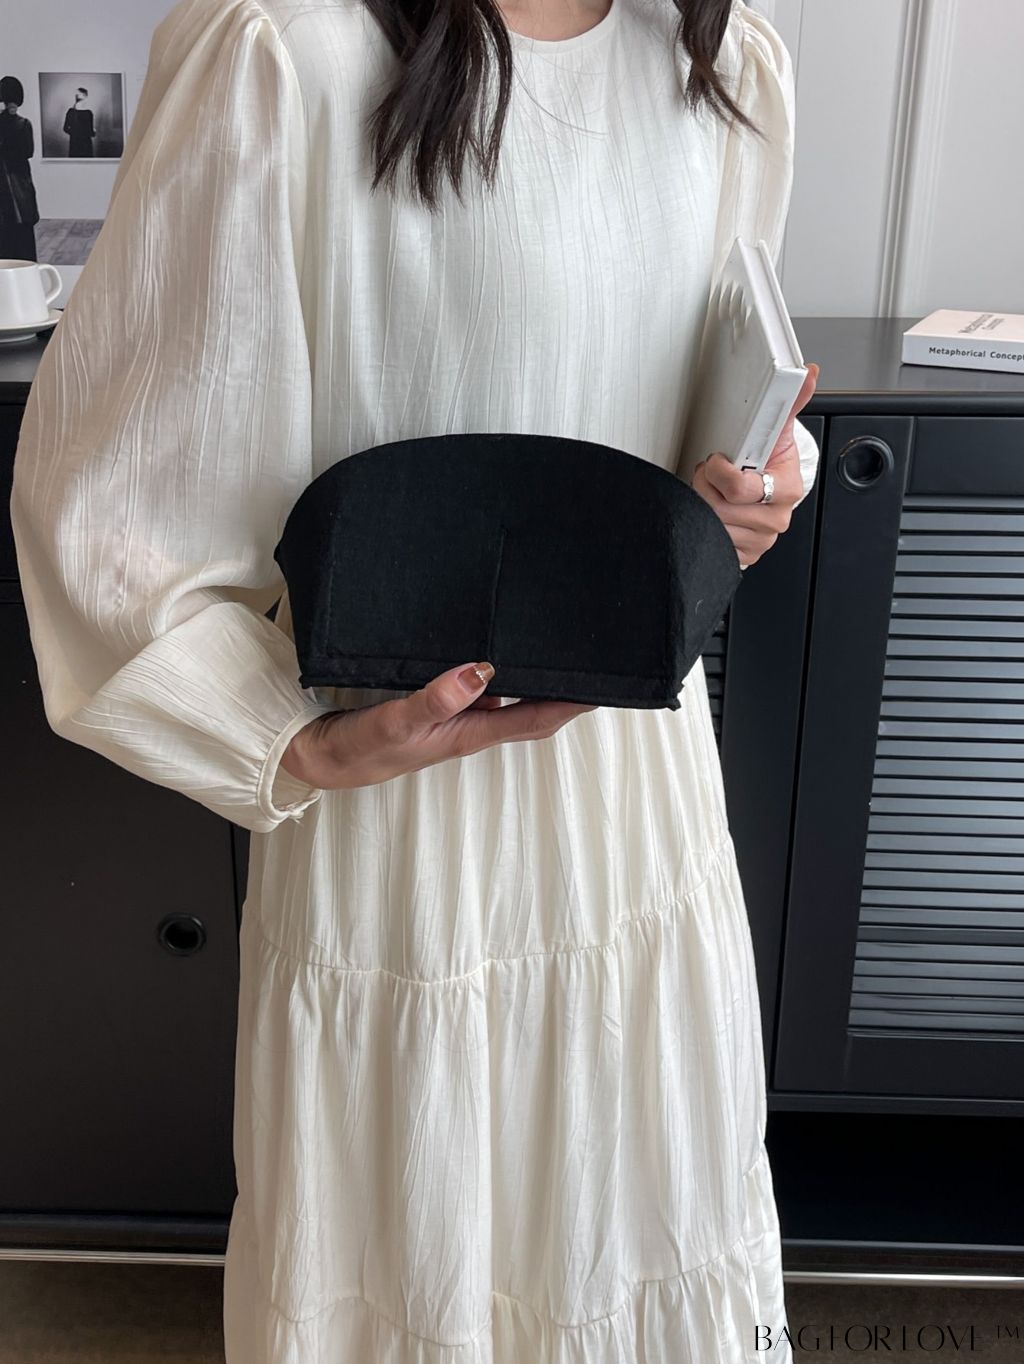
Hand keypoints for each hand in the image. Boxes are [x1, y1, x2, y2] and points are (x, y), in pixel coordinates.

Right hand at [279, 661, 597, 790]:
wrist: (326, 758)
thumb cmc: (362, 748)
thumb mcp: (397, 722)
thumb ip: (436, 699)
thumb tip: (481, 672)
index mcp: (471, 733)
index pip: (536, 719)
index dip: (573, 704)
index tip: (605, 686)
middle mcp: (472, 726)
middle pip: (532, 707)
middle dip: (564, 689)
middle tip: (593, 656)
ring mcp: (457, 718)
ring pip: (508, 696)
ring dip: (533, 677)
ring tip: (557, 645)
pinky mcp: (440, 708)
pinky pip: (480, 688)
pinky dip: (498, 671)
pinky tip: (499, 649)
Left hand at [692, 362, 819, 568]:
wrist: (773, 487)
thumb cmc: (770, 460)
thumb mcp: (776, 429)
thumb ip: (786, 402)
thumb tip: (807, 374)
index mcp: (786, 489)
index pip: (739, 487)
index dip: (719, 471)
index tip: (718, 460)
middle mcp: (776, 519)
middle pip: (719, 508)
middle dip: (705, 486)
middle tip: (711, 475)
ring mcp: (760, 540)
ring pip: (710, 526)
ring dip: (702, 506)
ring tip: (713, 492)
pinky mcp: (744, 554)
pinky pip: (712, 544)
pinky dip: (706, 528)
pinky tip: (716, 512)